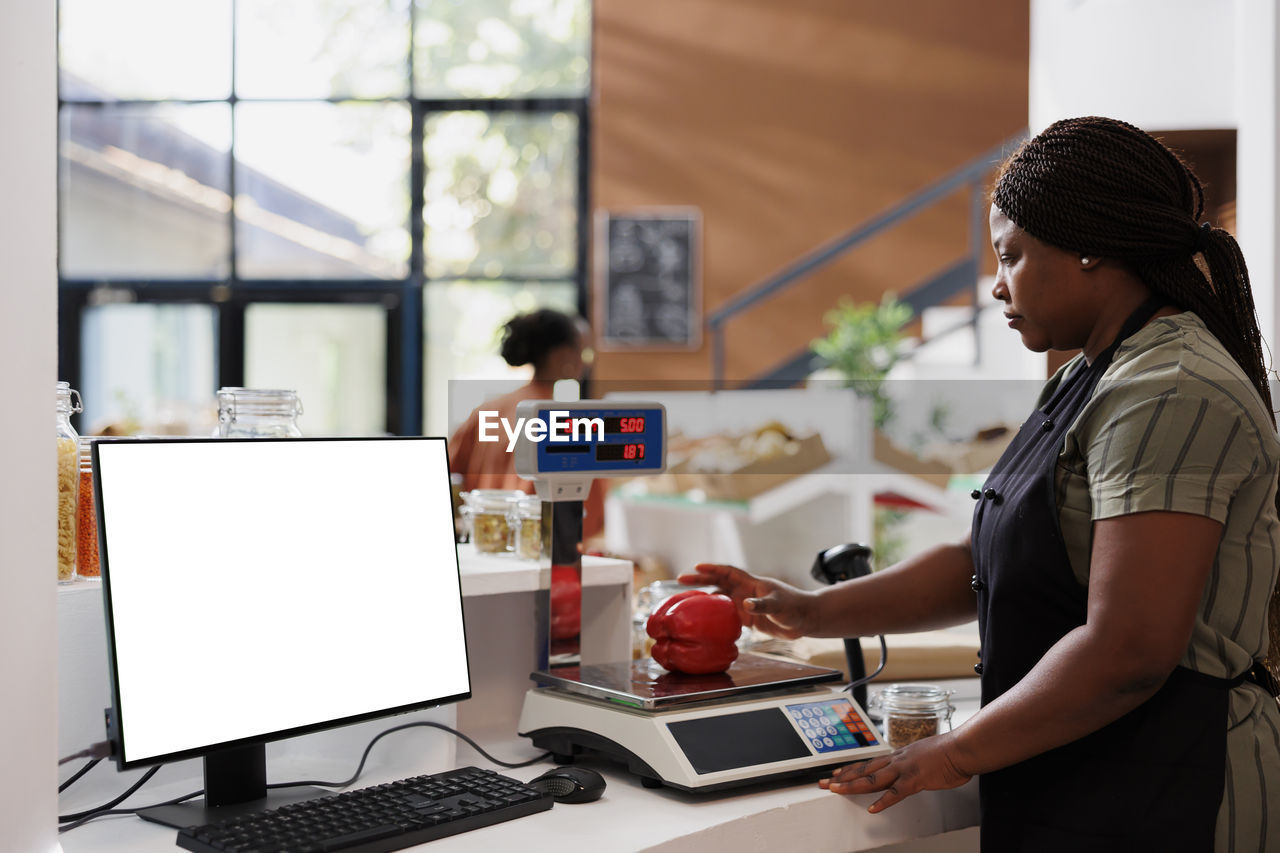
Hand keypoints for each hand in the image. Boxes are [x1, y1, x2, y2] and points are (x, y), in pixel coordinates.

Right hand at [677, 563, 818, 638]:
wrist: (805, 620)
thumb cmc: (795, 607)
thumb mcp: (779, 605)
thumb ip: (763, 605)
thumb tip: (746, 604)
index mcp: (751, 583)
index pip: (727, 572)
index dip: (712, 568)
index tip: (696, 567)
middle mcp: (745, 591)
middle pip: (718, 582)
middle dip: (700, 580)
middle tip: (680, 580)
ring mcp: (745, 605)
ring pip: (719, 599)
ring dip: (704, 598)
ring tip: (686, 601)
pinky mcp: (748, 618)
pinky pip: (726, 616)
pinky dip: (714, 616)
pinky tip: (703, 621)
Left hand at [818, 732, 971, 812]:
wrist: (961, 748)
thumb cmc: (947, 752)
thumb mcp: (923, 755)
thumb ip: (912, 762)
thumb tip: (910, 768)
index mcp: (898, 755)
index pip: (868, 763)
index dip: (850, 769)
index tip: (835, 773)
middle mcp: (896, 760)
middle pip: (863, 769)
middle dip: (841, 777)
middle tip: (824, 782)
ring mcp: (904, 769)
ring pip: (872, 779)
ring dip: (852, 785)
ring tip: (836, 791)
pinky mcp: (915, 780)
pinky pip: (896, 793)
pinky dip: (883, 801)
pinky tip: (873, 809)